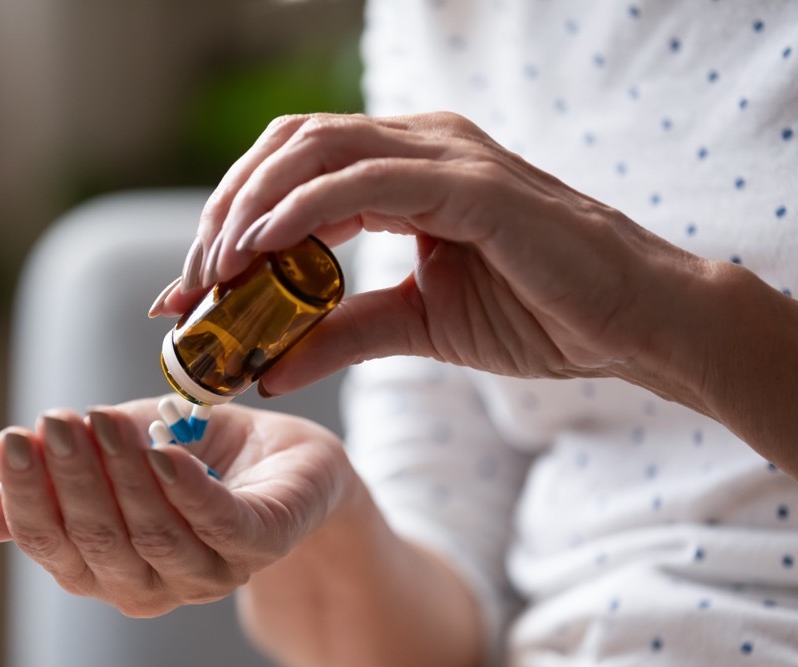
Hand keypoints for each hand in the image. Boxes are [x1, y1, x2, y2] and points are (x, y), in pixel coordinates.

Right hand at [0, 398, 350, 617]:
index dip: (28, 497)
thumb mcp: (112, 459)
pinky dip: (187, 493)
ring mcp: (209, 572)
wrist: (283, 458)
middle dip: (73, 479)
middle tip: (58, 420)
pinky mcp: (261, 544)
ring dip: (123, 477)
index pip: (52, 544)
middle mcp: (153, 584)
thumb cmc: (189, 456)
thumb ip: (56, 483)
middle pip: (99, 542)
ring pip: (154, 535)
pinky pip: (219, 526)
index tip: (12, 438)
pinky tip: (163, 454)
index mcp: (106, 568)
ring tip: (102, 420)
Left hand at [152, 112, 715, 399]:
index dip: (228, 222)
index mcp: (404, 169)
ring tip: (211, 274)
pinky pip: (362, 182)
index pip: (290, 172)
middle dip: (223, 213)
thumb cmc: (537, 315)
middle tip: (187, 285)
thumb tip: (266, 369)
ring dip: (248, 210)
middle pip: (286, 149)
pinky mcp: (470, 185)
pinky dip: (299, 212)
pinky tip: (258, 252)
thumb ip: (339, 335)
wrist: (633, 325)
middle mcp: (419, 144)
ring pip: (313, 151)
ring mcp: (445, 155)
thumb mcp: (415, 328)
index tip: (186, 292)